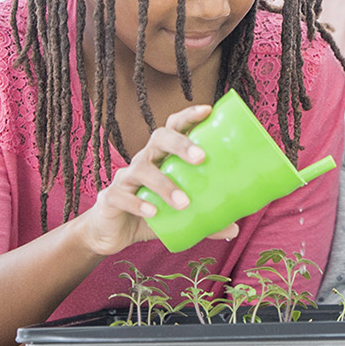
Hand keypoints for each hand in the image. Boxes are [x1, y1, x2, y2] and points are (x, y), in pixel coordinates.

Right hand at [75, 105, 237, 255]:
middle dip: (179, 143)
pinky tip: (153, 212)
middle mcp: (143, 161)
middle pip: (158, 138)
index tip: (208, 110)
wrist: (111, 235)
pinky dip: (138, 203)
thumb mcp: (178, 217)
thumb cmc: (149, 215)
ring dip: (163, 183)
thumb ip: (203, 220)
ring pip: (140, 168)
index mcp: (161, 158)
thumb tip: (234, 229)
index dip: (188, 116)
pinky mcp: (110, 198)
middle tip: (201, 158)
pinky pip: (121, 195)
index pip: (173, 128)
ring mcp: (124, 178)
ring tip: (183, 202)